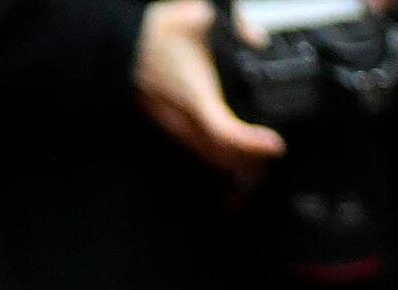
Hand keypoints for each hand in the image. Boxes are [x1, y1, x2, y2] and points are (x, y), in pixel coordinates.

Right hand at [137, 0, 284, 184]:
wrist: (121, 48)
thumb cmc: (155, 36)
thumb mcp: (200, 17)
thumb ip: (235, 27)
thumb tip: (257, 39)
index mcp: (194, 96)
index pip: (225, 132)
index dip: (251, 144)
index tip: (275, 145)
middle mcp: (184, 120)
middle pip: (221, 156)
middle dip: (251, 161)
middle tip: (276, 155)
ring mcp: (177, 128)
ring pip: (210, 158)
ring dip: (235, 163)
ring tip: (261, 162)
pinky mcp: (172, 128)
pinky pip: (200, 150)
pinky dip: (220, 157)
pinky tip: (234, 156)